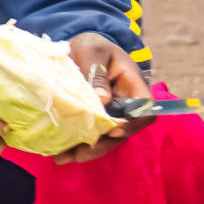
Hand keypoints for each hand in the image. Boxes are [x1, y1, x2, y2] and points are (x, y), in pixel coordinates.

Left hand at [56, 34, 151, 164]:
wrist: (80, 46)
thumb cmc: (90, 45)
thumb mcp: (91, 52)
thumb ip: (96, 74)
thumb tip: (102, 101)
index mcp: (132, 84)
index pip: (145, 109)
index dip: (134, 123)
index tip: (115, 129)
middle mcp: (125, 103)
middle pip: (123, 130)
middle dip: (103, 145)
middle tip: (80, 153)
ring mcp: (111, 113)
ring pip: (106, 138)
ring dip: (87, 150)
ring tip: (62, 158)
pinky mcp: (95, 119)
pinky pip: (90, 135)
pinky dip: (76, 145)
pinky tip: (59, 153)